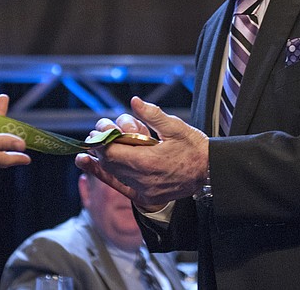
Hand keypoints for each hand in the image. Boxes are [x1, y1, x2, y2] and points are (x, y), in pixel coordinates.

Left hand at [76, 97, 208, 209]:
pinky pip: (119, 187)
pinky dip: (103, 175)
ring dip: (102, 160)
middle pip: (109, 163)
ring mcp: (144, 190)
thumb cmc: (195, 147)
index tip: (101, 130)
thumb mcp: (175, 127)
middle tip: (97, 134)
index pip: (112, 152)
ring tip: (93, 147)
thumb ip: (152, 115)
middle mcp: (143, 179)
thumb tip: (134, 102)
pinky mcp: (146, 197)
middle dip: (100, 147)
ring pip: (113, 174)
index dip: (102, 140)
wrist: (211, 172)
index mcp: (148, 161)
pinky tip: (89, 165)